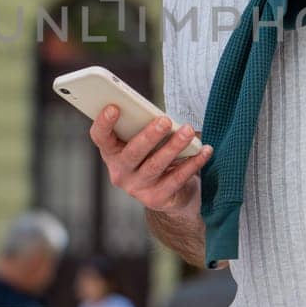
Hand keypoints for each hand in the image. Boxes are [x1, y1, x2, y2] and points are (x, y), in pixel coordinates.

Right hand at [89, 106, 211, 212]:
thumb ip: (144, 128)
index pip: (100, 137)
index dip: (103, 123)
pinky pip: (177, 179)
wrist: (172, 194)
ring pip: (156, 165)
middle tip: (164, 120)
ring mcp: (137, 188)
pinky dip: (193, 162)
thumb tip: (160, 115)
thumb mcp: (146, 142)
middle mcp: (120, 172)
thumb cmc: (156, 155)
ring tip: (188, 131)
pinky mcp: (157, 199)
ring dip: (174, 146)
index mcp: (112, 152)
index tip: (114, 107)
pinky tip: (205, 150)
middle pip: (132, 153)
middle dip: (149, 135)